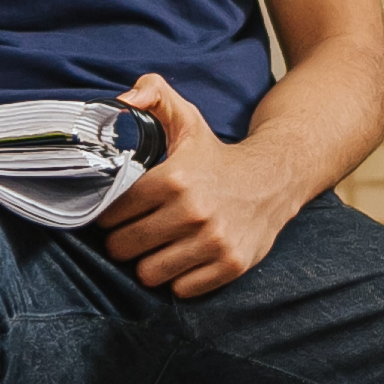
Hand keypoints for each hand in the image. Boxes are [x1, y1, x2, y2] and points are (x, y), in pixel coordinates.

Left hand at [102, 77, 307, 296]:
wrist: (273, 179)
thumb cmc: (216, 155)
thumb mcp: (186, 118)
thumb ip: (152, 94)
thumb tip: (124, 100)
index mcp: (175, 179)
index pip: (113, 212)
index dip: (109, 213)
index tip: (120, 211)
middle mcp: (194, 212)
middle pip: (124, 248)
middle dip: (124, 241)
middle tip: (136, 231)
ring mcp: (214, 242)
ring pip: (149, 274)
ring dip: (149, 263)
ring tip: (159, 247)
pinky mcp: (231, 265)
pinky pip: (182, 289)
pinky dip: (179, 279)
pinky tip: (184, 258)